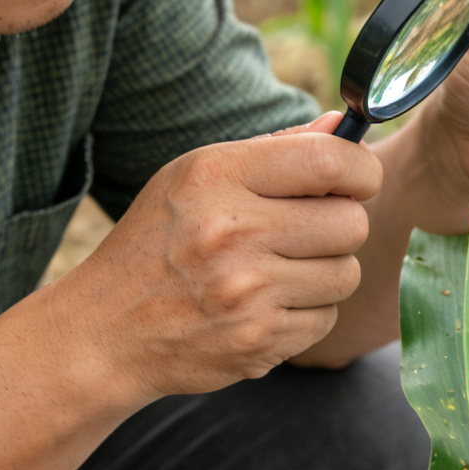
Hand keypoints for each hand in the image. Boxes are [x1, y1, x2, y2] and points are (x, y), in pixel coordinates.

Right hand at [46, 122, 378, 400]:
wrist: (106, 332)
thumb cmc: (156, 243)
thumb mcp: (194, 178)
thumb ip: (272, 151)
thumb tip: (339, 127)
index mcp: (216, 177)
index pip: (329, 162)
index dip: (362, 169)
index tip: (358, 178)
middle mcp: (232, 232)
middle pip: (350, 222)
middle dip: (342, 223)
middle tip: (312, 229)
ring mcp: (247, 293)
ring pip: (346, 274)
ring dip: (325, 271)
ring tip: (282, 269)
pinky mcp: (258, 342)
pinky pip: (326, 318)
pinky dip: (306, 312)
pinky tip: (267, 305)